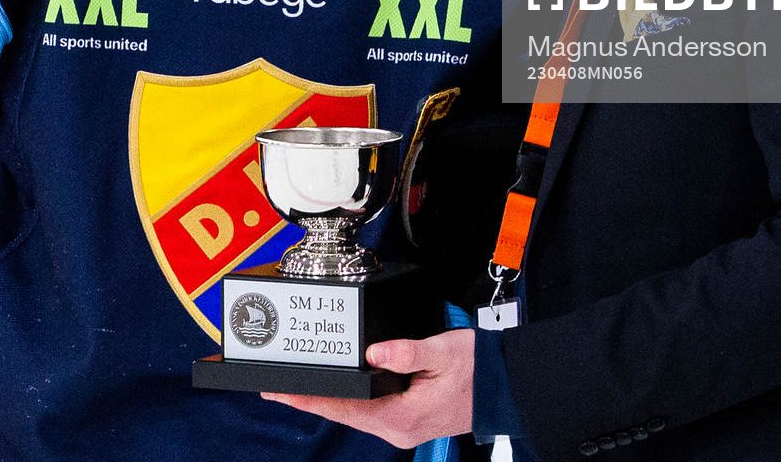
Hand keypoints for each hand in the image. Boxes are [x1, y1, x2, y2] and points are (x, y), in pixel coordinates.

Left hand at [264, 327, 474, 448]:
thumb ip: (408, 352)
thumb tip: (375, 351)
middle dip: (309, 399)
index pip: (345, 408)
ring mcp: (401, 426)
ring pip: (353, 413)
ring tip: (295, 386)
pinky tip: (332, 388)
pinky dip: (346, 399)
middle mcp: (398, 428)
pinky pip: (367, 410)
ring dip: (325, 400)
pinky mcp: (406, 418)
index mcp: (403, 417)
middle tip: (274, 387)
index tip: (282, 391)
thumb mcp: (445, 352)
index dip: (310, 398)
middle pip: (343, 413)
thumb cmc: (480, 371)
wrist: (506, 387)